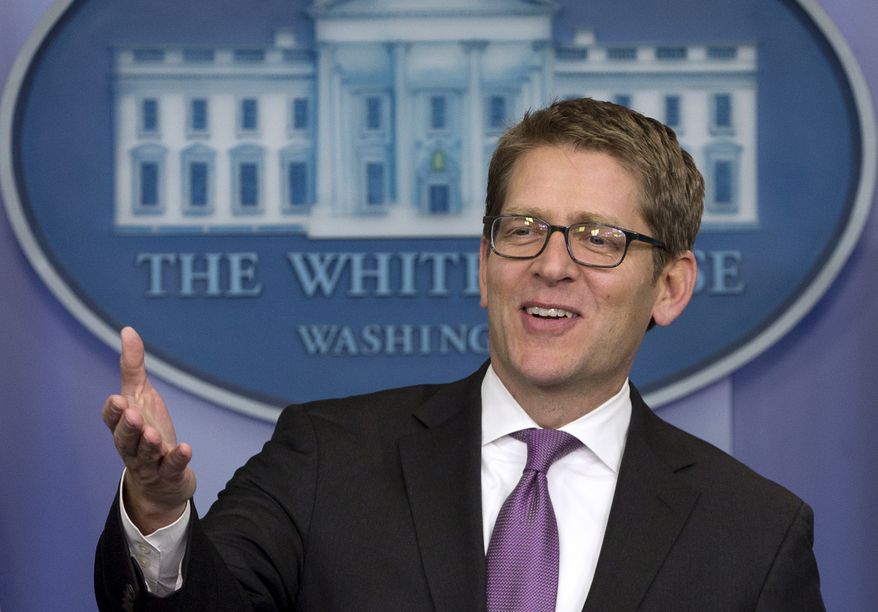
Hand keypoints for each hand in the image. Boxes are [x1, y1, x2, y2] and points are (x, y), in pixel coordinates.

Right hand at [102, 326, 195, 532]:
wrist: (163, 477)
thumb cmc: (147, 429)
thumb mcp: (140, 396)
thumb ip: (132, 366)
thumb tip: (128, 330)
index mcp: (122, 426)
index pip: (111, 420)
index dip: (113, 412)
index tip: (117, 399)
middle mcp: (131, 446)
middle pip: (124, 439)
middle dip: (127, 428)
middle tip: (132, 415)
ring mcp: (149, 463)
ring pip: (144, 456)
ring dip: (148, 445)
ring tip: (154, 435)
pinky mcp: (169, 474)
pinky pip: (171, 468)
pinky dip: (176, 459)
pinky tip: (185, 448)